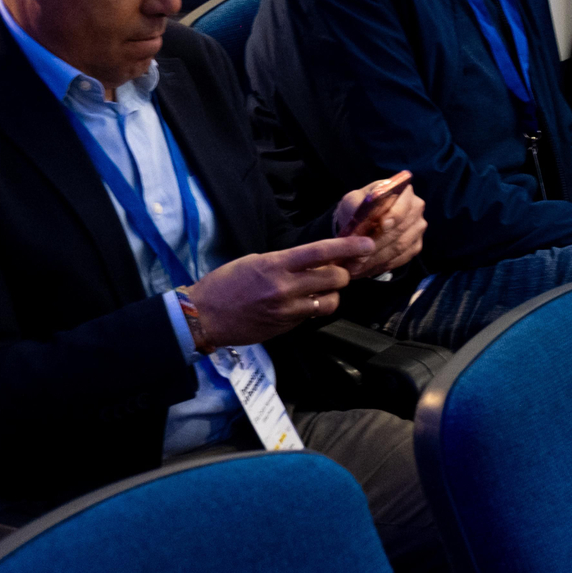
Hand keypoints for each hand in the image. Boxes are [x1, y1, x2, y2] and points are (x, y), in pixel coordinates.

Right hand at [184, 236, 373, 347]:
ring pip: (329, 302)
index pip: (320, 252)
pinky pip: (312, 316)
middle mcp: (285, 288)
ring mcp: (287, 311)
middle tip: (341, 269)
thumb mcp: (256, 261)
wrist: (204, 316)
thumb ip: (287, 261)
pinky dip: (315, 308)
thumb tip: (316, 260)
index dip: (348, 248)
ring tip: (322, 289)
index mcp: (276, 264)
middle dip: (343, 273)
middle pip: (334, 278)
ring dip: (332, 294)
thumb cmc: (227, 282)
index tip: (366, 244)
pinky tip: (304, 303)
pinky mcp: (286, 328)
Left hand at [331, 179, 425, 278]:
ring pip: (399, 248)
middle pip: (400, 230)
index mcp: (404, 192)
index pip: (403, 205)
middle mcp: (416, 209)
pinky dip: (381, 266)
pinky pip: (399, 259)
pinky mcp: (415, 246)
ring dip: (376, 259)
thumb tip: (361, 213)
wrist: (366, 218)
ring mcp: (418, 229)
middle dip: (377, 245)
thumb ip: (356, 204)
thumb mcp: (353, 200)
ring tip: (355, 267)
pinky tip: (364, 269)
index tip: (381, 225)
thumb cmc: (361, 206)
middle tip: (356, 257)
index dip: (394, 216)